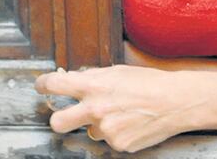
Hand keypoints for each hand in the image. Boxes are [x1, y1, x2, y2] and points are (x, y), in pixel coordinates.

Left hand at [35, 64, 204, 152]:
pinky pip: (108, 141)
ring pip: (89, 131)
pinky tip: (129, 123)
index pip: (55, 85)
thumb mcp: (116, 72)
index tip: (41, 86)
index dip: (43, 84)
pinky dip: (116, 134)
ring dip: (99, 125)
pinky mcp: (118, 145)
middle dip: (57, 119)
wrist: (175, 101)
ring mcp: (106, 130)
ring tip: (120, 115)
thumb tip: (74, 81)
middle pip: (58, 122)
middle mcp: (95, 109)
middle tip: (64, 116)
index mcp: (93, 86)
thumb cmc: (148, 82)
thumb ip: (93, 78)